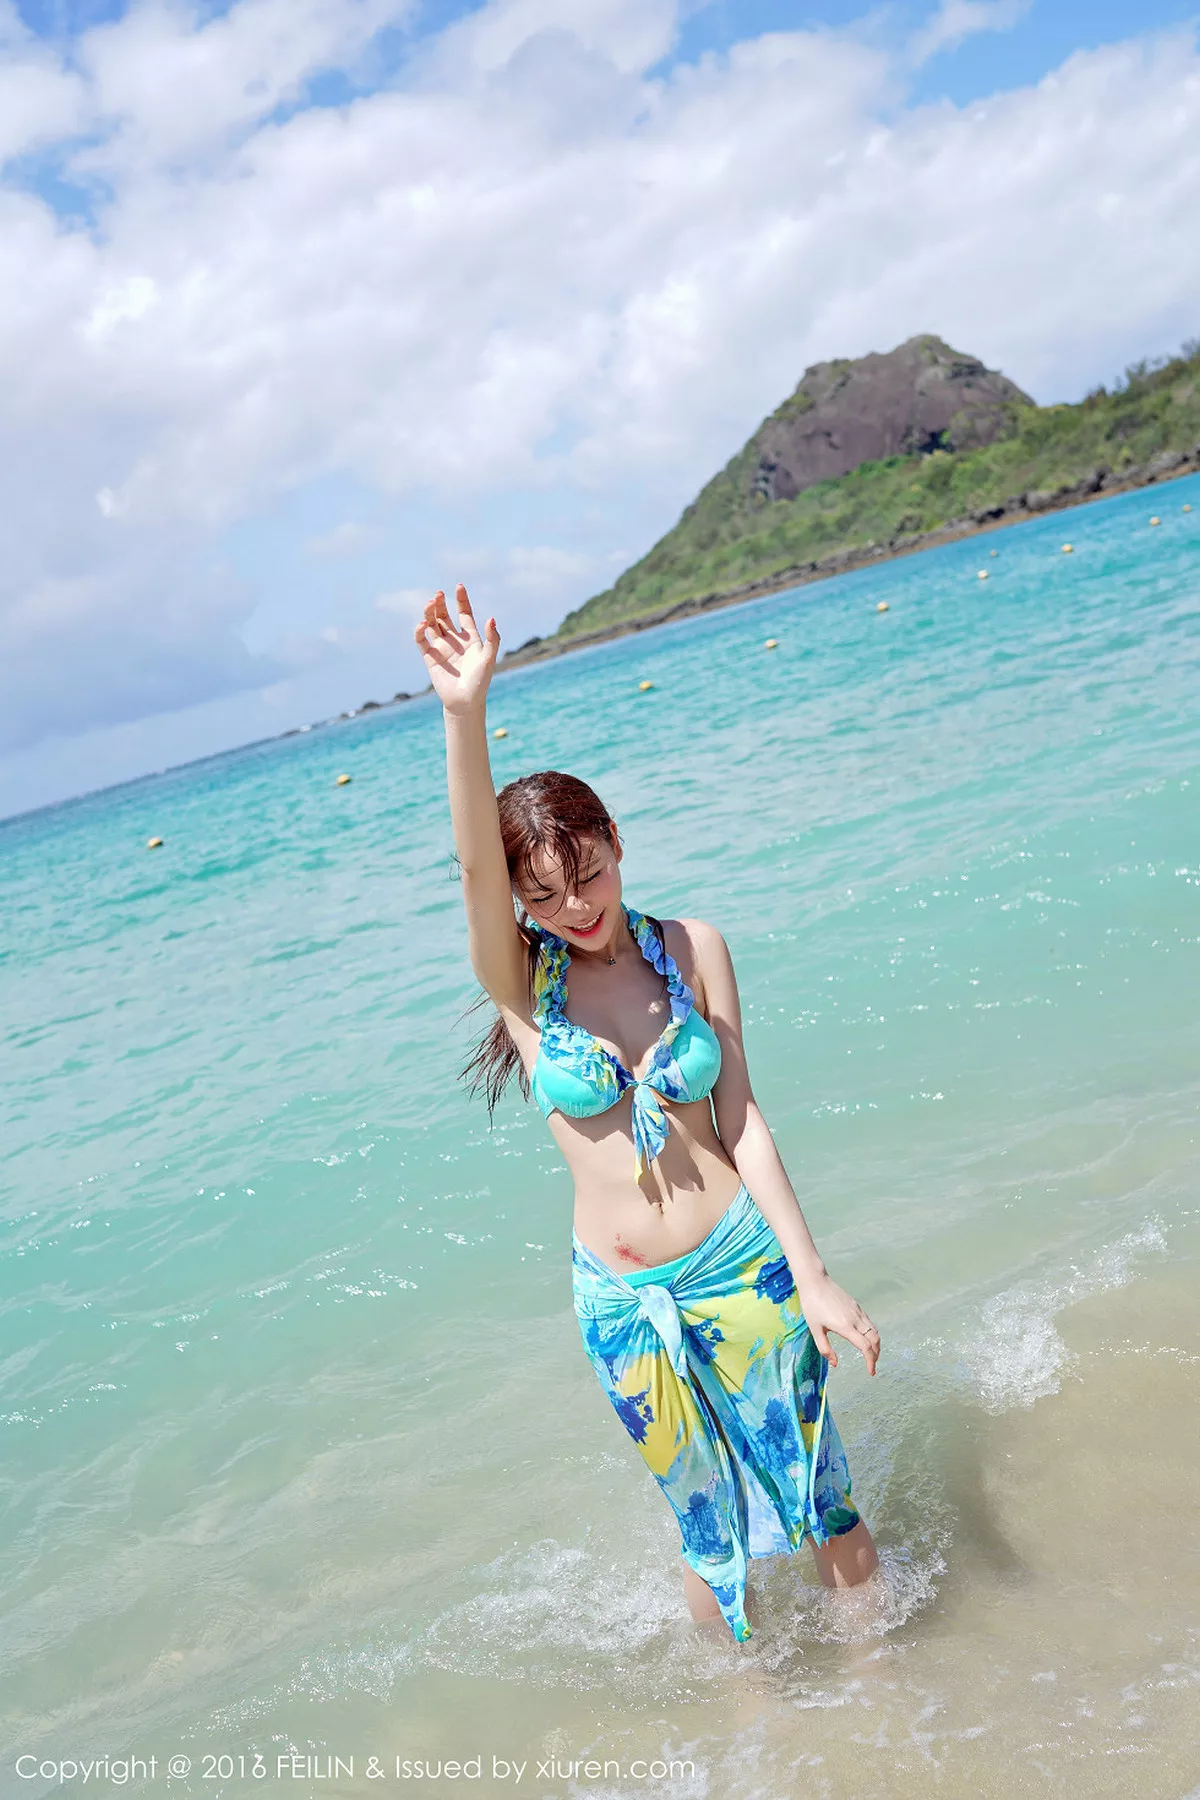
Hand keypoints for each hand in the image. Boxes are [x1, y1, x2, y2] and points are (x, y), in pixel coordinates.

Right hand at [413, 584, 499, 714]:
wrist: (465, 701)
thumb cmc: (480, 682)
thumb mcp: (489, 659)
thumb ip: (492, 639)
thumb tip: (491, 618)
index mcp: (470, 638)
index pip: (464, 613)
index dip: (461, 600)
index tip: (459, 586)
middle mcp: (454, 640)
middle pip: (445, 615)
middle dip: (441, 604)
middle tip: (438, 594)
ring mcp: (441, 647)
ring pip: (432, 624)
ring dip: (430, 613)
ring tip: (430, 603)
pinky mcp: (429, 657)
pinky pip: (422, 640)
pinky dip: (420, 630)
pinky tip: (423, 624)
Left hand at [794, 1271, 880, 1375]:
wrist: (815, 1282)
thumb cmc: (812, 1305)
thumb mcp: (814, 1329)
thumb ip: (825, 1348)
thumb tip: (835, 1364)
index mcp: (845, 1326)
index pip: (865, 1347)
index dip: (870, 1361)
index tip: (870, 1372)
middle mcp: (855, 1319)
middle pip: (874, 1340)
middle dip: (876, 1355)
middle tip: (871, 1366)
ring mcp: (857, 1311)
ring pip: (874, 1331)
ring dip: (875, 1345)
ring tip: (870, 1355)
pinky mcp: (856, 1306)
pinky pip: (869, 1323)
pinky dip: (872, 1334)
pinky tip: (865, 1339)